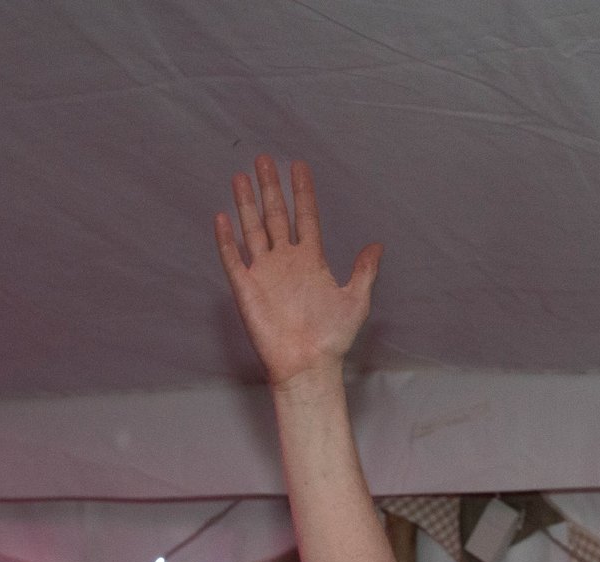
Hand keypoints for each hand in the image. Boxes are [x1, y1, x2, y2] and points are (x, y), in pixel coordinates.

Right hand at [215, 156, 381, 390]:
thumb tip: (377, 245)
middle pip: (275, 215)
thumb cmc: (333, 338)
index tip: (299, 166)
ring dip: (246, 204)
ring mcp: (264, 273)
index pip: (305, 216)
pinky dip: (226, 240)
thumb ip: (364, 271)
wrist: (308, 365)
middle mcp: (285, 261)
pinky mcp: (246, 289)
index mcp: (311, 260)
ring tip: (240, 177)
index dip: (302, 192)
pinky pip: (233, 259)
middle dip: (270, 187)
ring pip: (252, 229)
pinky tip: (221, 217)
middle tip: (264, 158)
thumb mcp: (356, 300)